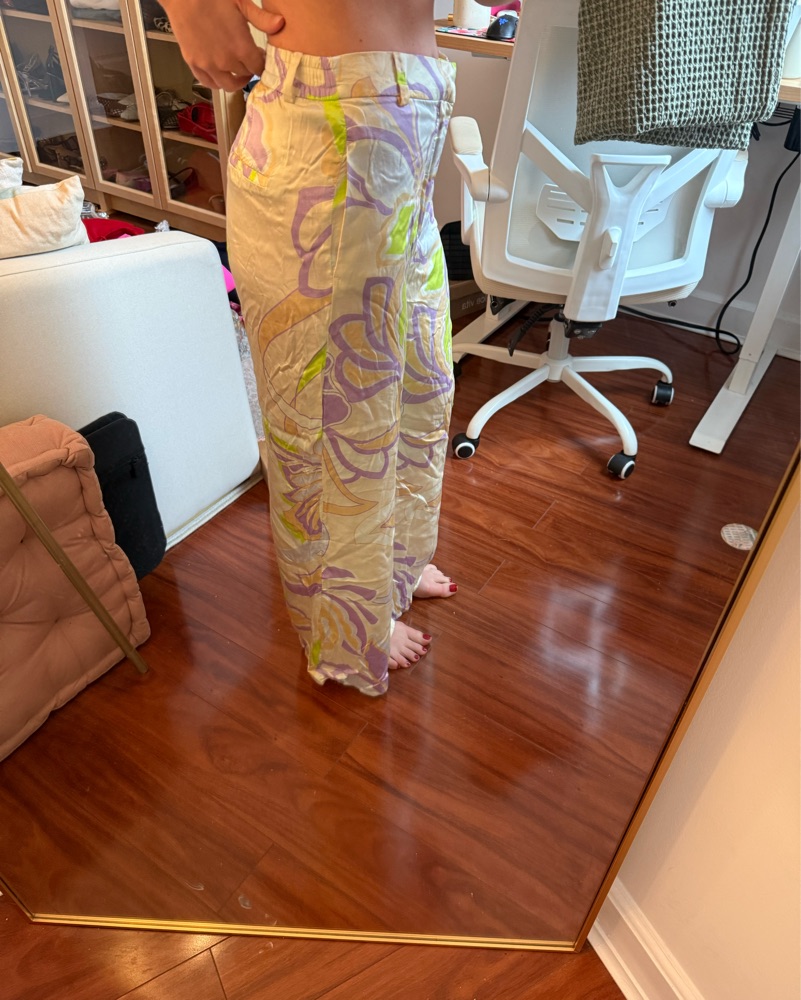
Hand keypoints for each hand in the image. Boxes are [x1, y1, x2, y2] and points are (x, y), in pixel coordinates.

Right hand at [160, 0, 284, 92]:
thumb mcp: (241, 3)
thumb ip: (261, 18)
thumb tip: (280, 24)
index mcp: (242, 47)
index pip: (259, 67)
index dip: (261, 63)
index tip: (259, 56)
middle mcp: (226, 61)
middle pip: (245, 74)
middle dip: (249, 67)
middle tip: (248, 58)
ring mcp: (209, 65)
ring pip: (229, 85)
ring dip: (236, 81)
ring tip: (237, 72)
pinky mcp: (194, 64)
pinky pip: (209, 83)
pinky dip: (217, 83)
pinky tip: (220, 75)